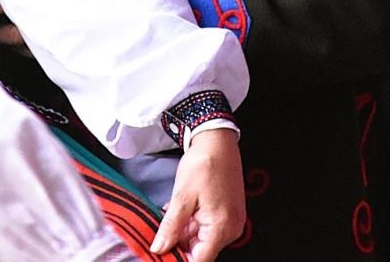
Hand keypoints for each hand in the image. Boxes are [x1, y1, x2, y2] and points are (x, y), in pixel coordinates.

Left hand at [149, 128, 244, 261]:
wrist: (218, 140)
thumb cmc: (204, 163)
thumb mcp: (182, 196)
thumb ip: (171, 226)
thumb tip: (159, 248)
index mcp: (221, 228)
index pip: (199, 261)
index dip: (178, 259)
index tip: (161, 255)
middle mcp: (230, 229)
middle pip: (200, 251)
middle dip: (178, 245)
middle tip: (159, 235)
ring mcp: (230, 222)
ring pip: (201, 239)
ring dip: (182, 233)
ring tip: (167, 219)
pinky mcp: (227, 214)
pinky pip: (206, 228)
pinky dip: (190, 224)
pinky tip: (177, 213)